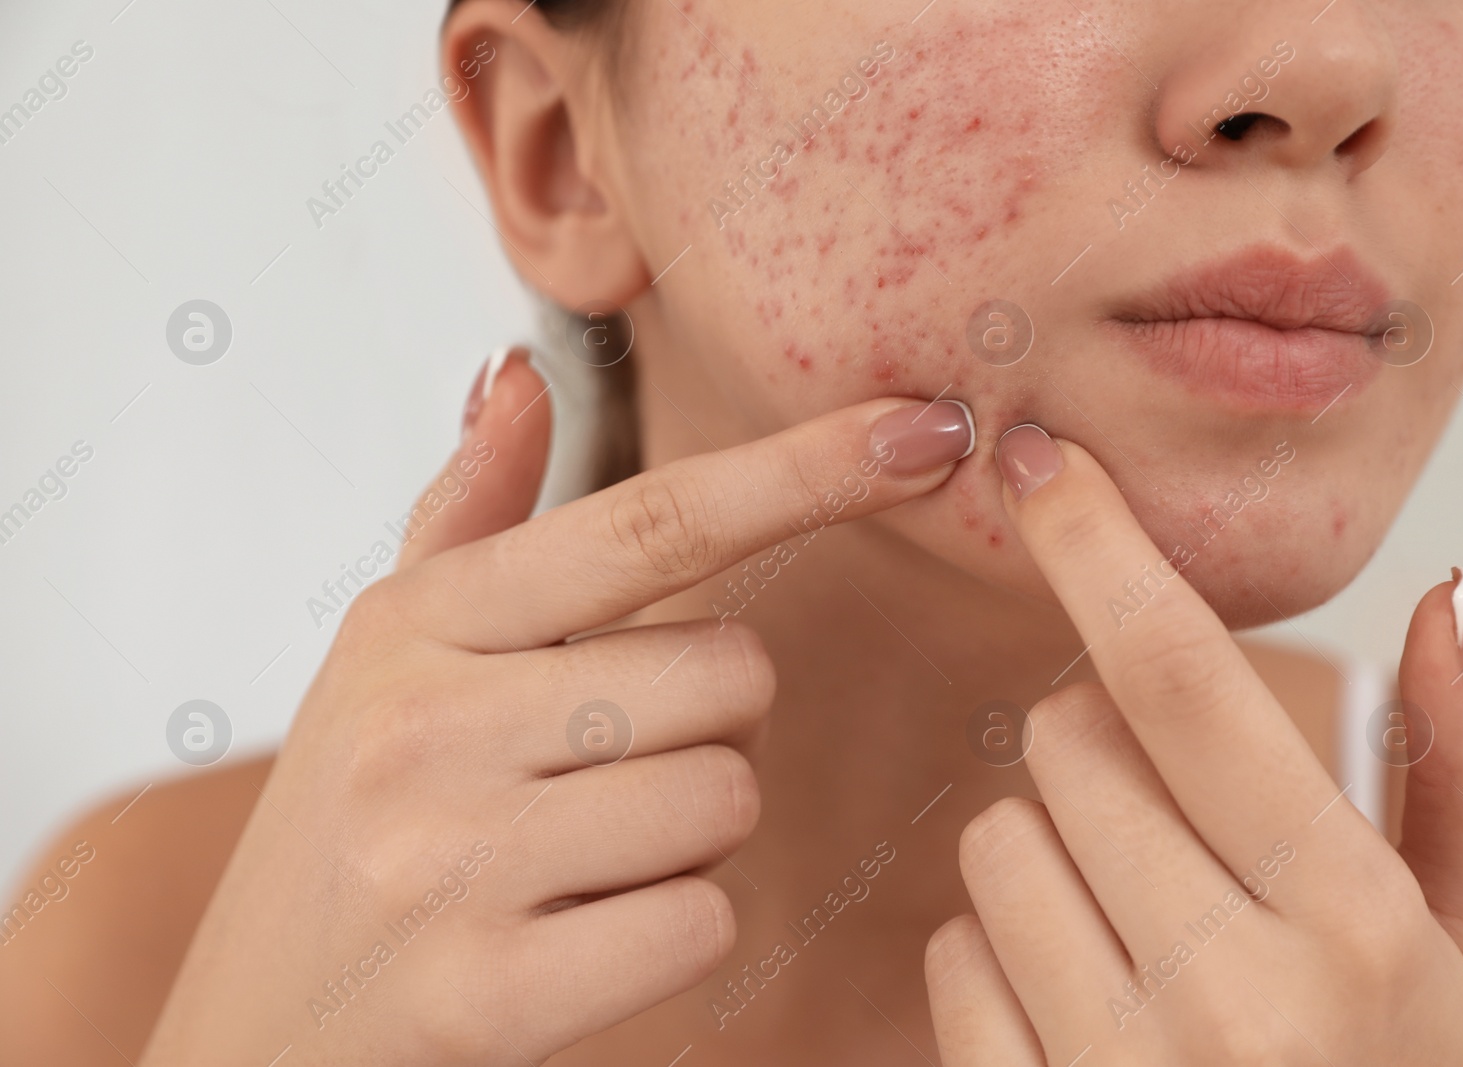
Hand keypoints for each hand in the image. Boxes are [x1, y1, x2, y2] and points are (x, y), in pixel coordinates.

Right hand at [139, 352, 974, 1065]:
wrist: (249, 1035)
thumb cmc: (343, 827)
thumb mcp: (380, 655)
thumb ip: (465, 511)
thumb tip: (517, 372)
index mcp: (421, 624)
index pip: (650, 522)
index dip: (801, 471)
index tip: (924, 429)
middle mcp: (430, 724)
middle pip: (731, 674)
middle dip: (711, 725)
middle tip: (606, 769)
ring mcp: (451, 858)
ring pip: (727, 795)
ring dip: (691, 834)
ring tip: (581, 856)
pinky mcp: (486, 991)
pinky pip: (700, 918)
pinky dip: (675, 928)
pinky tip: (581, 934)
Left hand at [927, 427, 1462, 1064]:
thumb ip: (1461, 776)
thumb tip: (1450, 601)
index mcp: (1351, 921)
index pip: (1179, 679)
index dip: (1099, 547)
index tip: (1040, 462)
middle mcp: (1232, 992)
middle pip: (1066, 739)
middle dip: (1100, 744)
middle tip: (1166, 814)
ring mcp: (1115, 1062)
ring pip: (998, 837)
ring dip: (1051, 849)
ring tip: (1139, 927)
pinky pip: (954, 950)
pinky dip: (1002, 953)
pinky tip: (1084, 1002)